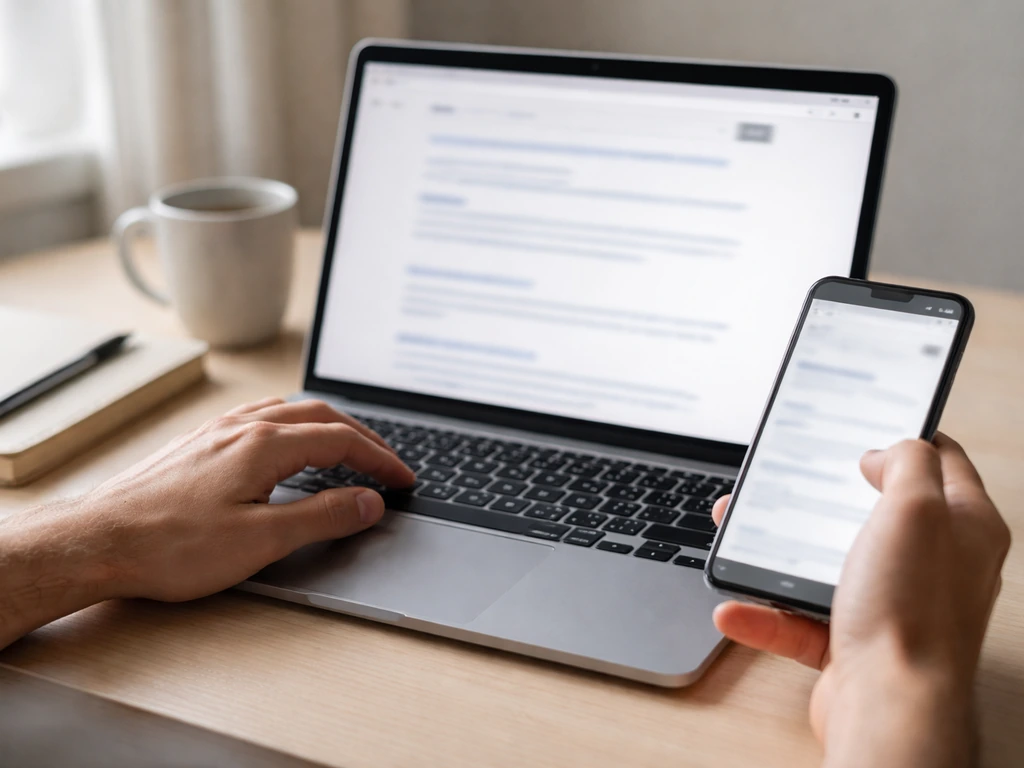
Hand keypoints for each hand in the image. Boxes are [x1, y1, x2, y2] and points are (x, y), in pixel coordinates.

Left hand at [0, 399, 413, 646]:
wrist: (97, 541)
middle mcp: (242, 427)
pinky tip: (287, 445)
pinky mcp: (199, 443)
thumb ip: (322, 517)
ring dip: (328, 426)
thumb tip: (368, 502)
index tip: (403, 479)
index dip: (381, 460)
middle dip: (362, 438)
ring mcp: (217, 431)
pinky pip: (260, 418)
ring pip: (289, 412)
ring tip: (348, 448)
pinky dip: (293, 426)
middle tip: (388, 463)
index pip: (342, 441)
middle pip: (320, 416)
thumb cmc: (171, 546)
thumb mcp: (261, 541)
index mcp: (264, 444)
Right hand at [711, 434, 1009, 767]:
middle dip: (819, 496)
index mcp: (963, 528)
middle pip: (870, 513)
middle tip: (789, 478)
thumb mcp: (915, 509)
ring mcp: (891, 606)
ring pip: (825, 565)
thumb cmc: (911, 615)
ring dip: (775, 553)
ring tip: (738, 534)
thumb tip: (886, 452)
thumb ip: (907, 462)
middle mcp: (932, 566)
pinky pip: (798, 620)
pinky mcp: (853, 643)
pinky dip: (763, 613)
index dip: (903, 437)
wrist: (890, 710)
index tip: (863, 426)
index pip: (941, 464)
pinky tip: (735, 604)